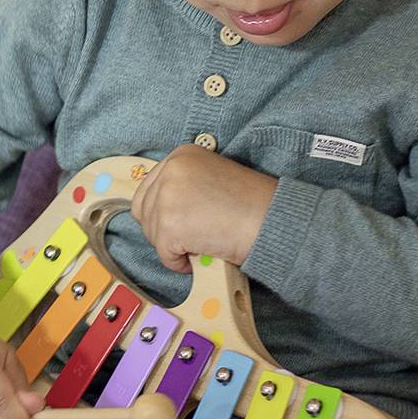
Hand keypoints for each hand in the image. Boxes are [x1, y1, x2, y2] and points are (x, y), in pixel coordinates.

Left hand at [129, 145, 277, 272]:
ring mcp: (167, 196)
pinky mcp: (169, 225)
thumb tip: (159, 210)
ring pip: (152, 233)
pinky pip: (164, 254)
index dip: (163, 213)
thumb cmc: (252, 204)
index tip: (183, 223)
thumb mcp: (212, 178)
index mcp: (182, 155)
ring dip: (174, 247)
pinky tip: (199, 257)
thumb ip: (184, 186)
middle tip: (189, 238)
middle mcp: (170, 170)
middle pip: (144, 211)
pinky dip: (178, 263)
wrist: (273, 220)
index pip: (149, 188)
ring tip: (202, 244)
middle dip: (162, 230)